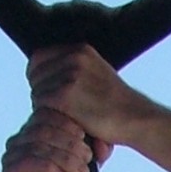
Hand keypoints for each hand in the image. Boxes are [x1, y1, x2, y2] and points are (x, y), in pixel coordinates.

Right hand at [1, 106, 100, 171]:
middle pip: (42, 129)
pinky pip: (29, 161)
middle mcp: (19, 139)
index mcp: (34, 129)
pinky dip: (48, 167)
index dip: (65, 122)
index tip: (84, 136)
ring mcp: (11, 154)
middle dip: (69, 143)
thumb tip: (103, 146)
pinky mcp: (8, 171)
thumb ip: (93, 148)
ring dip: (64, 157)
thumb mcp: (83, 162)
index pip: (45, 113)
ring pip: (38, 145)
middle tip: (87, 158)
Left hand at [26, 43, 146, 149]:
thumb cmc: (116, 105)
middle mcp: (73, 58)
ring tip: (63, 117)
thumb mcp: (96, 73)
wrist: (136, 118)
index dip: (38, 76)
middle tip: (54, 108)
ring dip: (45, 107)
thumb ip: (73, 69)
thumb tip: (41, 74)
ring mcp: (69, 76)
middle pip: (34, 75)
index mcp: (80, 50)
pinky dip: (48, 116)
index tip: (46, 91)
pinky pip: (42, 105)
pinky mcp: (65, 96)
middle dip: (40, 91)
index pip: (38, 58)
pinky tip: (64, 122)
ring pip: (37, 92)